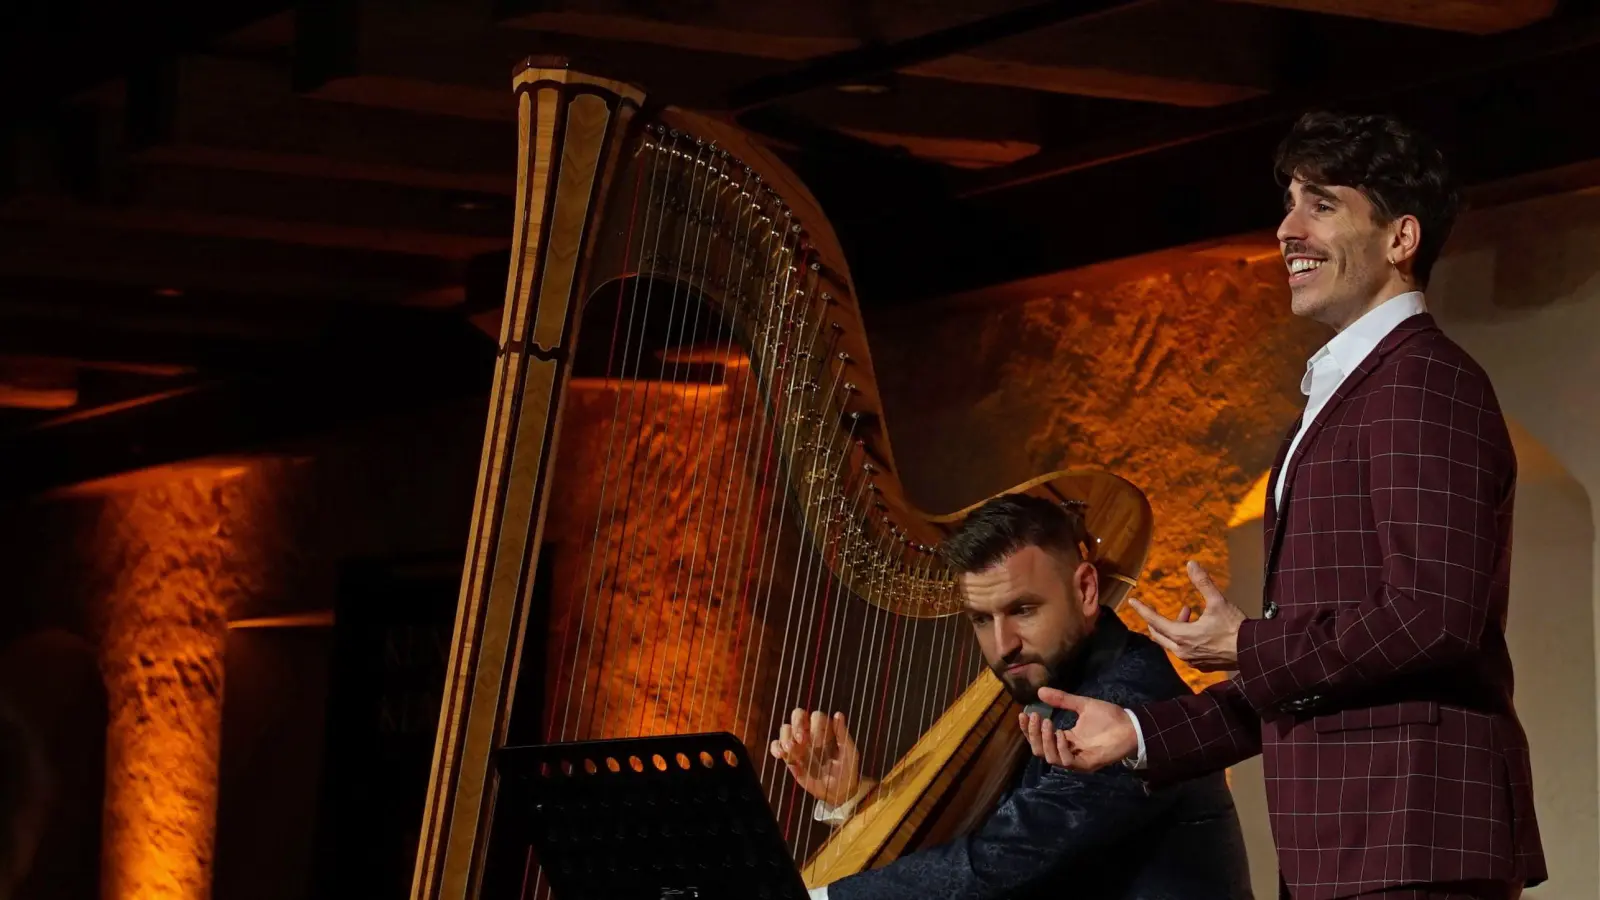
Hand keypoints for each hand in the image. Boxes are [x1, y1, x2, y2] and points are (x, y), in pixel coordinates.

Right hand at [770, 708, 861, 806]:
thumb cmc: (848, 770)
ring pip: (785, 728)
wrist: (839, 792)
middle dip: (797, 724)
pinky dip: (776, 747)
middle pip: (798, 714)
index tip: (819, 742)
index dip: (815, 726)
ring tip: (790, 750)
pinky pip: (777, 746)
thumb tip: (838, 714)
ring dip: (785, 736)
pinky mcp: (790, 757)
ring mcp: (799, 744)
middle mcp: (811, 733)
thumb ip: (843, 734)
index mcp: (826, 729)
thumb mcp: (849, 753)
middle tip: (801, 740)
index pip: (816, 716)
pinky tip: (780, 755)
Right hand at [1019, 688, 1137, 772]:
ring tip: (1048, 723)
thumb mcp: (1082, 705)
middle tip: (1035, 717)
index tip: (1023, 714)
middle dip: (1033, 734)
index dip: (1028, 728)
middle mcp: (1067, 751)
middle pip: (1040, 750)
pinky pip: (1067, 762)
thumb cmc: (1109, 717)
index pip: (1039, 738)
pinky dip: (1061, 748)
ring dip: (1045, 741)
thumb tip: (1040, 691)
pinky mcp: (1086, 764)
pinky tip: (1062, 734)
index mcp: (1064, 738)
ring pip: (1050, 758)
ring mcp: (1076, 759)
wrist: (1131, 726)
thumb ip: (1062, 700)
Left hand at [1128, 560, 1245, 671]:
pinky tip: (1197, 630)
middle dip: (1157, 620)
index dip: (1143, 610)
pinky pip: (1184, 652)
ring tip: (1188, 612)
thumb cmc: (1235, 627)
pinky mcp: (1201, 666)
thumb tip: (1191, 563)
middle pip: (1159, 635)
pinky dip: (1184, 639)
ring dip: (1175, 627)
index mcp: (1182, 636)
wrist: (1252, 652)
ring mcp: (1191, 661)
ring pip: (1172, 643)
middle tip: (1159, 608)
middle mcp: (1182, 651)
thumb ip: (1203, 583)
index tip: (1132, 601)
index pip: (1155, 621)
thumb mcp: (1218, 601)